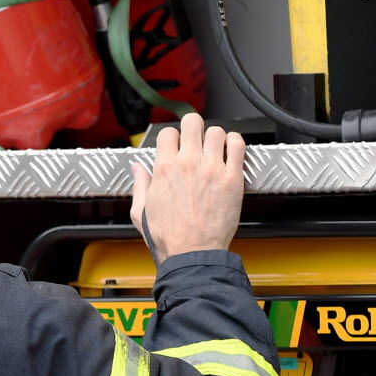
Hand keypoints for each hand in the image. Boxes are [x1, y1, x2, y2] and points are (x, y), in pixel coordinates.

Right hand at [129, 113, 245, 263]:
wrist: (192, 253)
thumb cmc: (169, 237)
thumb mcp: (140, 211)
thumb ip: (140, 184)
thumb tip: (137, 168)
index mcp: (165, 168)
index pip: (168, 133)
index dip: (172, 138)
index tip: (176, 146)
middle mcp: (189, 164)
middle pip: (192, 122)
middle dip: (192, 127)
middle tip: (195, 138)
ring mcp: (213, 169)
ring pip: (217, 132)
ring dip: (215, 137)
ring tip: (215, 148)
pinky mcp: (232, 179)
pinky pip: (238, 146)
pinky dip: (235, 143)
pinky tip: (231, 150)